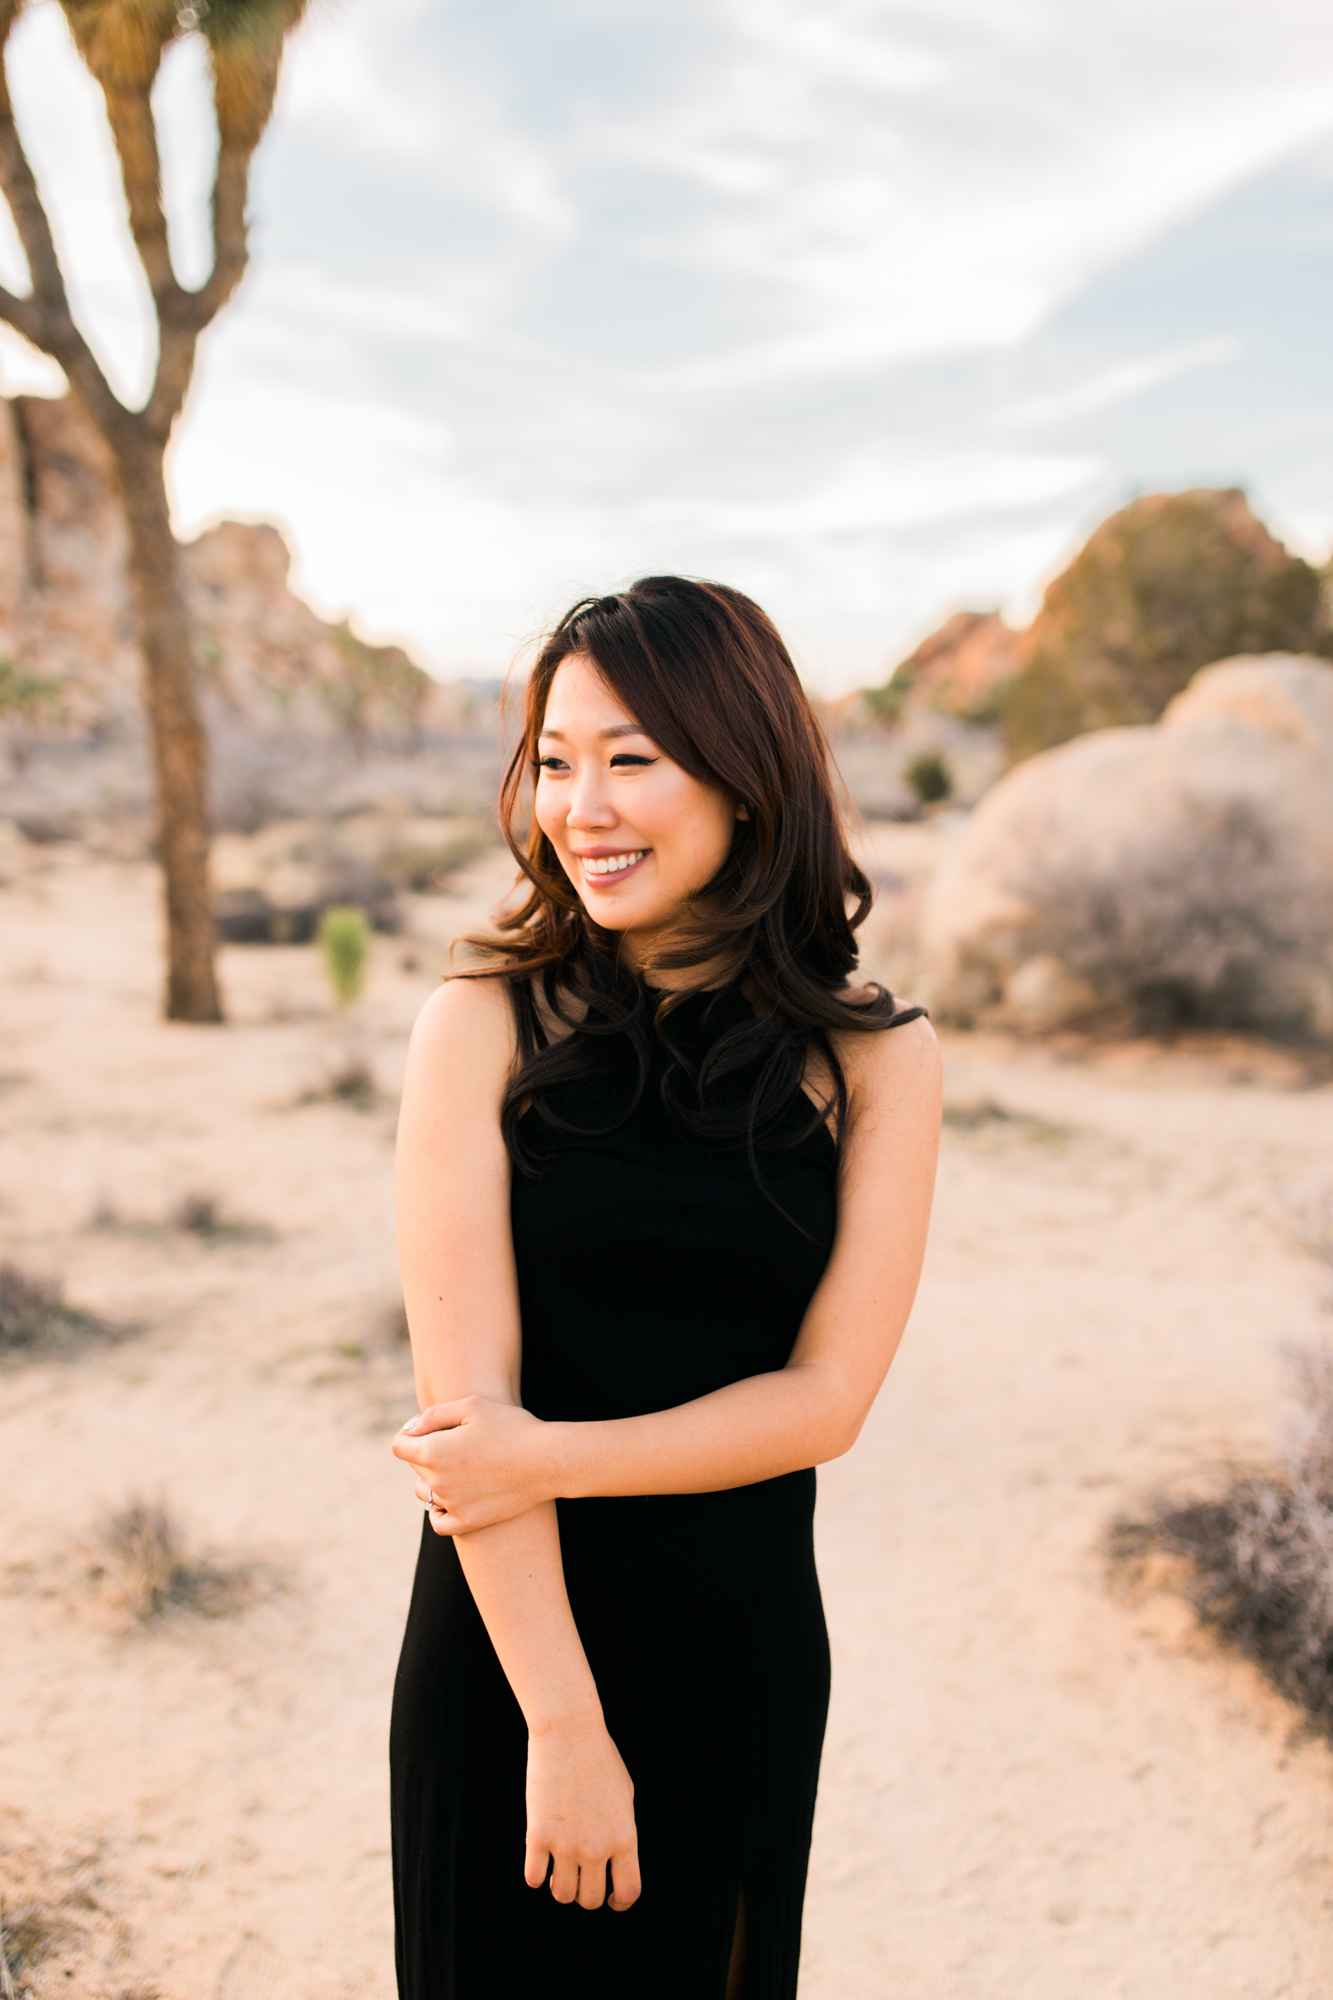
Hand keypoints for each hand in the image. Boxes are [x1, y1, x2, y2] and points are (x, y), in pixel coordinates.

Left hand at [392, 1396, 554, 1533]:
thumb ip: (433, 1415)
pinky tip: (450, 1498)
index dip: (410, 1434)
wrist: (546, 1460)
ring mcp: (452, 1504)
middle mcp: (437, 1481)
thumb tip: (411, 1429)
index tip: (427, 1429)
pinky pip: (438, 1522)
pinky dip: (438, 1511)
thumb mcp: (471, 1405)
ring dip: (432, 1480)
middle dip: (427, 1452)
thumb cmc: (511, 1427)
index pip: (400, 1446)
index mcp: (432, 1451)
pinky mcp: (468, 1522)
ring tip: (458, 1467)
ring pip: (424, 1493)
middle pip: (415, 1467)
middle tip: (457, 1442)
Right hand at [525, 1713, 640, 1911]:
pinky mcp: (538, 1836)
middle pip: (591, 1899)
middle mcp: (597, 1848)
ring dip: (561, 1887)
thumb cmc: (600, 1759)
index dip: (620, 1902)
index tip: (612, 1900)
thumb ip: (622, 1832)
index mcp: (625, 1837)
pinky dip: (536, 1875)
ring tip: (559, 1871)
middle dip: (587, 1894)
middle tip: (580, 1879)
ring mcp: (567, 1845)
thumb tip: (614, 1860)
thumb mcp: (625, 1796)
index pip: (628, 1891)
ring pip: (562, 1895)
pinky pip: (534, 1878)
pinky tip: (539, 1860)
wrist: (570, 1732)